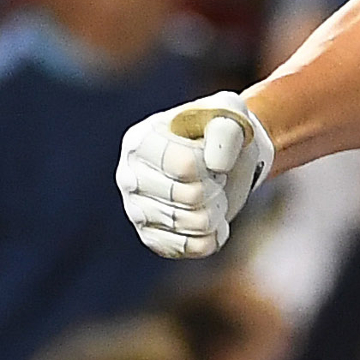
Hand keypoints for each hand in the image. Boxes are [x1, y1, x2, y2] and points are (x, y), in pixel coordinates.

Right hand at [116, 92, 274, 257]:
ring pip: (194, 223)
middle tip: (217, 176)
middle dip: (217, 186)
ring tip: (213, 194)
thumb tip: (216, 165)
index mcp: (141, 141)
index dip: (214, 164)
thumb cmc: (224, 131)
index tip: (214, 155)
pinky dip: (215, 234)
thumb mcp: (230, 113)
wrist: (225, 158)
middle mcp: (129, 177)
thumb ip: (226, 129)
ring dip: (218, 209)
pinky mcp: (152, 237)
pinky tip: (212, 218)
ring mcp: (137, 210)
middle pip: (190, 196)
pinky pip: (193, 247)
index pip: (186, 165)